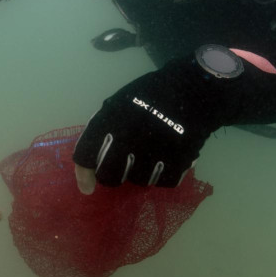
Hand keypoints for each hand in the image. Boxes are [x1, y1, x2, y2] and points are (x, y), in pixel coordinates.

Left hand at [73, 58, 226, 191]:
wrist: (191, 89)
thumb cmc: (149, 95)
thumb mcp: (118, 103)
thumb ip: (102, 130)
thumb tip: (90, 162)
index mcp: (110, 122)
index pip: (87, 156)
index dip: (83, 175)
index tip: (87, 187)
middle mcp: (128, 139)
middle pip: (110, 176)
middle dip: (113, 174)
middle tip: (123, 166)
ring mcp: (153, 152)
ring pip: (138, 181)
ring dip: (140, 172)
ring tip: (150, 153)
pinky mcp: (177, 161)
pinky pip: (163, 181)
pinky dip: (163, 173)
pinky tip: (166, 156)